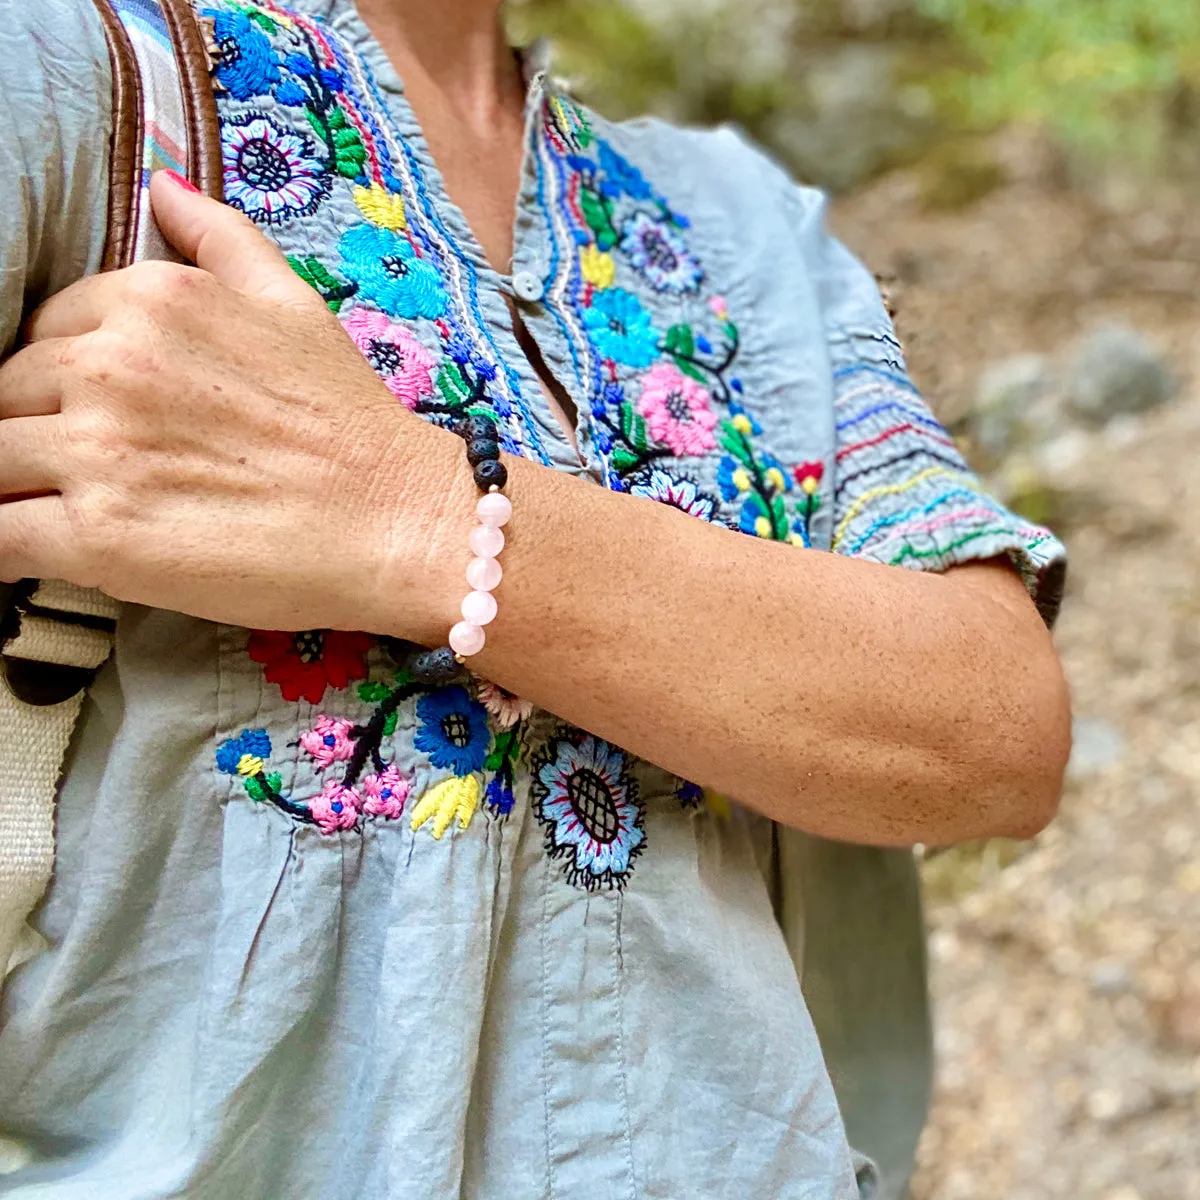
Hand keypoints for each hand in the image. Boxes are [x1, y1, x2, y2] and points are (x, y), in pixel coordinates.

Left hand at [0, 172, 462, 637]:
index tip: (96, 421)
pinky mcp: (97, 537)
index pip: (41, 332)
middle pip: (2, 394)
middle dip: (30, 432)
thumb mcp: (295, 305)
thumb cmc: (351, 424)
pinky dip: (2, 546)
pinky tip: (35, 551)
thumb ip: (220, 237)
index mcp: (151, 299)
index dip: (60, 384)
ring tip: (61, 511)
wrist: (399, 524)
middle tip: (87, 473)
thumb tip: (161, 187)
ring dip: (16, 488)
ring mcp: (99, 449)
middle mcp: (112, 363)